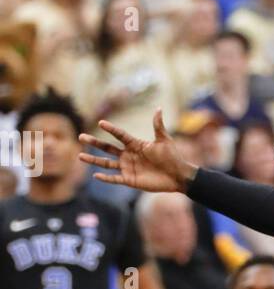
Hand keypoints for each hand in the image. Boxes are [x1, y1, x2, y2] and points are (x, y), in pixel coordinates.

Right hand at [79, 109, 196, 192]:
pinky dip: (106, 178)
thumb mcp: (164, 140)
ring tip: (80, 155)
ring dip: (94, 160)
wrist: (178, 175)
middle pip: (107, 148)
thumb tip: (158, 108)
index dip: (111, 129)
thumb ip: (158, 125)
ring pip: (106, 163)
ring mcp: (128, 168)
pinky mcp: (130, 180)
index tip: (101, 122)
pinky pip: (115, 179)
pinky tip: (96, 175)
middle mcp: (128, 155)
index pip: (119, 135)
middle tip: (81, 136)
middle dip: (94, 142)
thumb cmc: (172, 157)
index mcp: (135, 144)